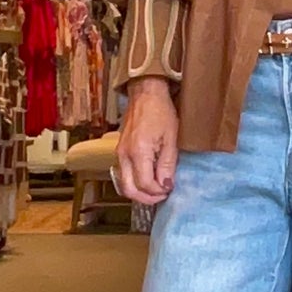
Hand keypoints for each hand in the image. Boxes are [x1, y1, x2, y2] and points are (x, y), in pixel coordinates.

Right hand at [116, 78, 179, 203]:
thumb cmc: (160, 111)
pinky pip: (124, 173)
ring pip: (124, 183)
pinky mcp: (119, 150)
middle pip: (129, 190)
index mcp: (138, 152)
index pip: (144, 184)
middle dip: (146, 198)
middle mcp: (124, 155)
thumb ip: (168, 164)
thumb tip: (165, 186)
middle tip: (162, 196)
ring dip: (140, 191)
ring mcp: (119, 153)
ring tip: (157, 188)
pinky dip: (135, 181)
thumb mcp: (171, 138)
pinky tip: (149, 177)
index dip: (158, 192)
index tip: (169, 189)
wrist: (146, 93)